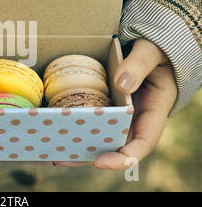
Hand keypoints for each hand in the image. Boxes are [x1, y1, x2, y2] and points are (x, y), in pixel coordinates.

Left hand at [54, 38, 176, 168]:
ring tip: (50, 150)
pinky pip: (91, 118)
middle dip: (89, 156)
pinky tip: (53, 127)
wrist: (148, 45)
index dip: (123, 158)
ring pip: (100, 136)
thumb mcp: (151, 51)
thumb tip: (122, 84)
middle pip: (114, 146)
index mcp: (153, 111)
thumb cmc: (155, 48)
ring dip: (77, 145)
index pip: (142, 143)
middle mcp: (135, 119)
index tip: (100, 161)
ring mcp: (119, 113)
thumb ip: (139, 65)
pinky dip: (74, 125)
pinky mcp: (105, 105)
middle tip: (61, 158)